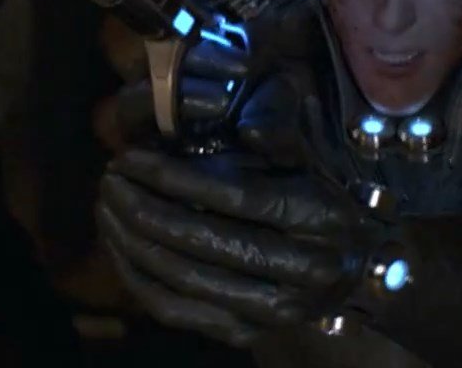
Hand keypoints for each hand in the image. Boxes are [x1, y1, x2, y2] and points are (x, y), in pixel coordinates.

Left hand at [98, 53, 365, 346]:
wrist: (355, 267)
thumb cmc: (319, 197)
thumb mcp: (308, 157)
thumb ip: (275, 136)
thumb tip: (242, 126)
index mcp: (317, 216)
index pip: (235, 197)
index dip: (176, 178)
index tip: (134, 158)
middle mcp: (302, 269)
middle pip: (205, 241)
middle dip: (145, 208)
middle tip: (110, 179)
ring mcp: (275, 311)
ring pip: (186, 280)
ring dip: (134, 242)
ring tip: (106, 207)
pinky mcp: (248, 334)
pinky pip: (179, 311)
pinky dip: (140, 279)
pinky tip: (119, 247)